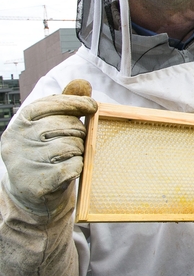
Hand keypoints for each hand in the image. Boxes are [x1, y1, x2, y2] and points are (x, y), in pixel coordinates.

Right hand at [1, 81, 96, 214]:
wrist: (28, 192)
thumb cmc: (43, 152)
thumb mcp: (46, 126)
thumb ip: (63, 105)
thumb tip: (82, 83)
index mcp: (19, 123)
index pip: (51, 104)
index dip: (75, 103)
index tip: (93, 106)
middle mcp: (17, 140)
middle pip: (66, 125)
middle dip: (79, 132)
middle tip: (78, 140)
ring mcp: (25, 162)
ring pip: (71, 146)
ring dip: (79, 150)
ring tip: (71, 155)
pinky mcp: (38, 182)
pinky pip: (73, 166)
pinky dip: (78, 166)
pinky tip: (72, 168)